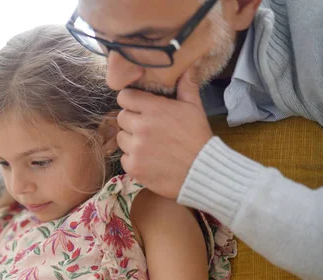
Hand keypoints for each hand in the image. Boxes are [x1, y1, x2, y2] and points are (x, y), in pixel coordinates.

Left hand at [116, 67, 212, 199]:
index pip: (124, 97)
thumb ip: (186, 85)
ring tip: (149, 145)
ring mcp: (135, 148)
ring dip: (131, 140)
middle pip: (121, 117)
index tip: (139, 107)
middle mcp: (141, 127)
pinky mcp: (133, 167)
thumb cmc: (198, 138)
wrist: (202, 171)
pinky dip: (133, 159)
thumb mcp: (195, 108)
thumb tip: (189, 65)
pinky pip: (124, 158)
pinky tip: (149, 160)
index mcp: (154, 109)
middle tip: (147, 128)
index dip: (131, 101)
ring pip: (121, 138)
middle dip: (132, 121)